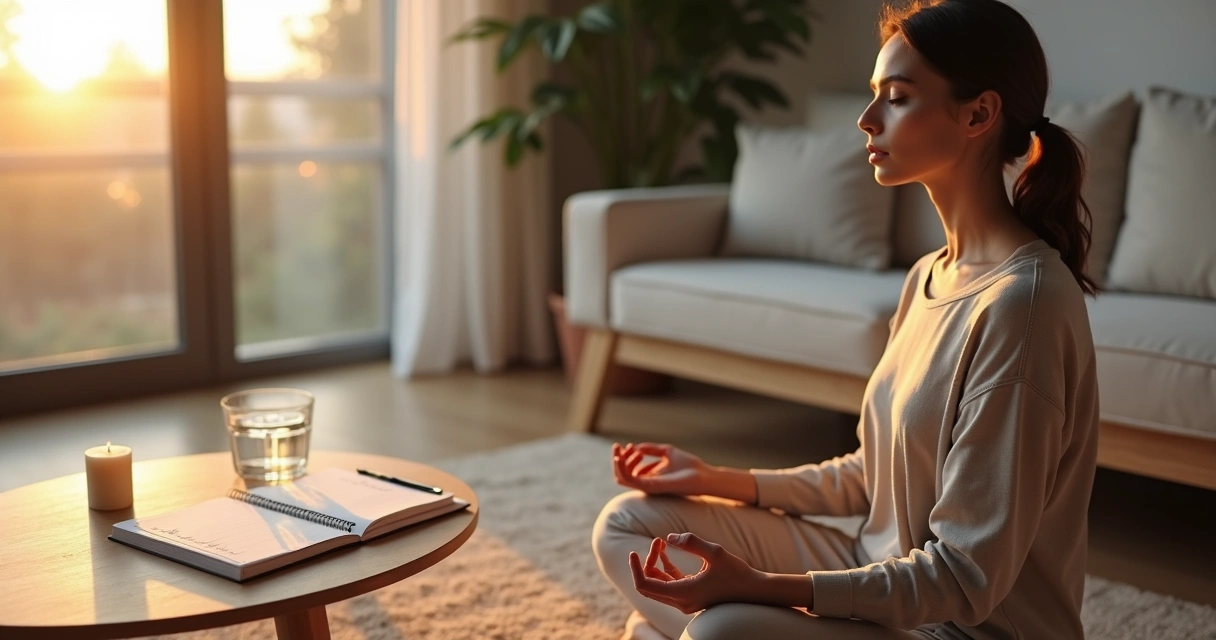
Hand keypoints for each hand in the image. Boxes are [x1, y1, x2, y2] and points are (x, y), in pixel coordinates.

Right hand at [612, 442, 711, 495]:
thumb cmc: (689, 466)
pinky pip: (628, 479)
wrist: (703, 476)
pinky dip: (621, 468)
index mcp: (650, 477)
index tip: (631, 445)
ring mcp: (648, 486)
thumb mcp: (667, 452)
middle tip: (619, 446)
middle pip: (622, 474)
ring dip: (617, 462)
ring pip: (621, 477)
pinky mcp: (651, 486)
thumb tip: (637, 447)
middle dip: (617, 458)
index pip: (630, 470)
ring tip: (621, 450)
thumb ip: (652, 449)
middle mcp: (647, 483)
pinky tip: (622, 457)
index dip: (626, 456)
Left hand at [629, 533, 764, 614]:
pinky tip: (667, 552)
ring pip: (658, 586)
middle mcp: (681, 602)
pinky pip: (670, 585)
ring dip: (656, 565)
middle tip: (657, 542)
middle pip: (649, 585)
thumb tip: (669, 538)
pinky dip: (665, 570)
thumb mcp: (715, 552)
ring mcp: (686, 602)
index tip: (633, 552)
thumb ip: (690, 542)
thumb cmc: (737, 573)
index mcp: (683, 594)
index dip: (635, 569)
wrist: (755, 592)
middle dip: (647, 563)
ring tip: (661, 543)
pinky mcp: (691, 598)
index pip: (645, 586)